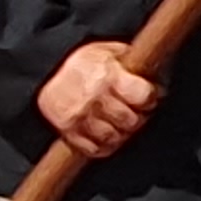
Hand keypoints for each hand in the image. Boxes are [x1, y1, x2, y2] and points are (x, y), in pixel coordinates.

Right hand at [38, 39, 159, 155]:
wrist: (43, 72)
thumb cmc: (82, 62)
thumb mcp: (109, 51)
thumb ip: (132, 63)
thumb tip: (157, 75)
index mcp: (107, 75)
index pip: (142, 96)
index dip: (150, 97)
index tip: (149, 95)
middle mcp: (94, 99)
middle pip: (131, 120)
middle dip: (138, 115)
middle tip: (136, 109)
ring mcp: (80, 118)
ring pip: (114, 137)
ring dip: (122, 132)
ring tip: (121, 120)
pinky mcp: (70, 133)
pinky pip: (96, 149)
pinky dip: (105, 145)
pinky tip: (107, 132)